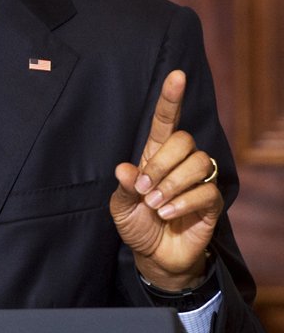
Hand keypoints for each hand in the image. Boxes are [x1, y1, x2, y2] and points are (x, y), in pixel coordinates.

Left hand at [110, 70, 222, 290]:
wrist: (154, 256)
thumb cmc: (137, 224)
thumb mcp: (120, 208)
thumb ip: (123, 188)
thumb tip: (125, 169)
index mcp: (155, 156)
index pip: (165, 122)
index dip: (170, 99)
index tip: (176, 76)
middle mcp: (179, 163)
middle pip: (183, 140)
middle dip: (161, 164)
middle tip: (144, 190)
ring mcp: (198, 181)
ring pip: (197, 163)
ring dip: (171, 185)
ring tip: (155, 205)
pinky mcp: (212, 202)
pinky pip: (206, 190)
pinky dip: (184, 202)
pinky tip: (168, 213)